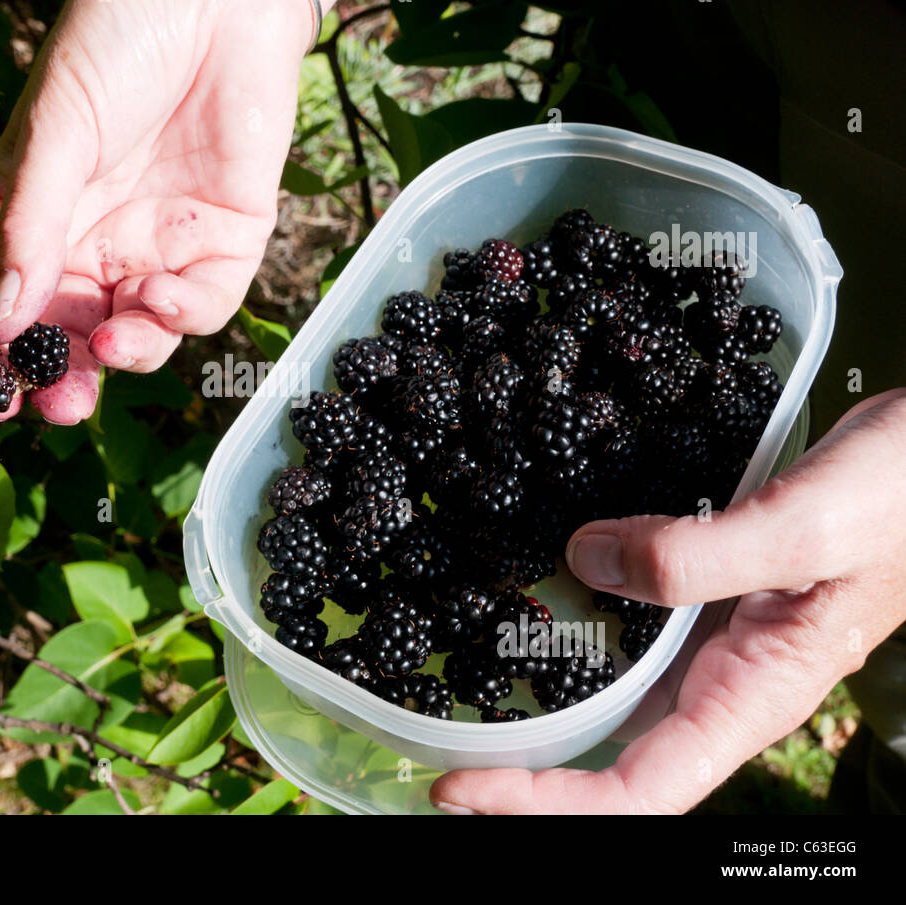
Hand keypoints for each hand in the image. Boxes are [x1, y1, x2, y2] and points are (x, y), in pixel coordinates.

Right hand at [0, 0, 317, 423]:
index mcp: (40, 217)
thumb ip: (28, 229)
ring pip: (141, 332)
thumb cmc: (115, 41)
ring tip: (111, 347)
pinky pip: (204, 304)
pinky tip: (161, 297)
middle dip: (65, 376)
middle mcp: (99, 241)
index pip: (8, 301)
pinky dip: (182, 315)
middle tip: (56, 406)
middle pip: (76, 334)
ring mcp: (163, 244)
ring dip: (125, 352)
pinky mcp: (227, 239)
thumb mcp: (53, 135)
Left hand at [430, 388, 905, 813]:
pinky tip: (539, 601)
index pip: (637, 792)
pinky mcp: (709, 598)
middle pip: (613, 763)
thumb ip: (698, 556)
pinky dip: (579, 629)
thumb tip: (584, 561)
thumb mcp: (804, 527)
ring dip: (546, 708)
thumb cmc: (902, 496)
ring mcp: (716, 644)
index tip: (459, 790)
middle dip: (528, 776)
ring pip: (617, 698)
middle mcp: (725, 684)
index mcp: (752, 697)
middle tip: (440, 759)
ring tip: (466, 696)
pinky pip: (633, 630)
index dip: (545, 804)